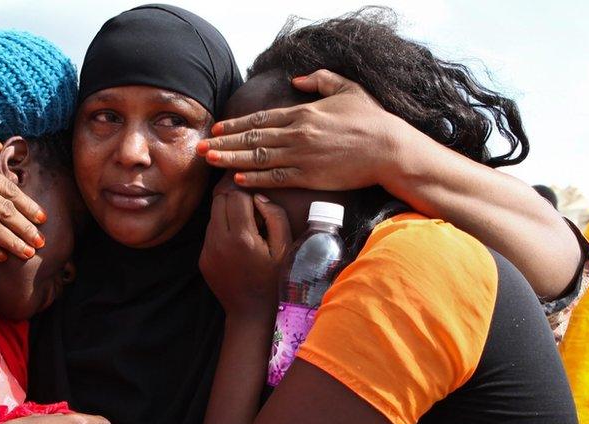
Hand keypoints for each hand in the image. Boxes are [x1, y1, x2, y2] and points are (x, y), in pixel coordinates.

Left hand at [198, 70, 413, 190]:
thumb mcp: (347, 89)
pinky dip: (255, 178)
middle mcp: (297, 133)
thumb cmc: (371, 119)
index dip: (235, 125)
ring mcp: (302, 156)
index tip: (216, 129)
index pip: (260, 119)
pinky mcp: (309, 176)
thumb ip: (320, 80)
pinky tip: (237, 179)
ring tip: (209, 161)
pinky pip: (276, 178)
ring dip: (230, 160)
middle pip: (251, 139)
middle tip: (199, 148)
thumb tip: (297, 80)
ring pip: (257, 158)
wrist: (389, 149)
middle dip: (223, 143)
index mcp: (303, 113)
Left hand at [199, 189, 290, 316]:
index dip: (250, 196)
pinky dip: (222, 232)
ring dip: (227, 216)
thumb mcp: (285, 248)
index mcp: (242, 237)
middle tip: (251, 214)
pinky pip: (210, 234)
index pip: (236, 195)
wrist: (251, 312)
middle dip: (235, 201)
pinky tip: (237, 247)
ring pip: (213, 216)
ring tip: (246, 231)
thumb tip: (258, 196)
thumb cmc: (274, 280)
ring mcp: (207, 251)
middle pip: (219, 200)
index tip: (260, 209)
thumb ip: (275, 216)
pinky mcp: (202, 259)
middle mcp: (219, 241)